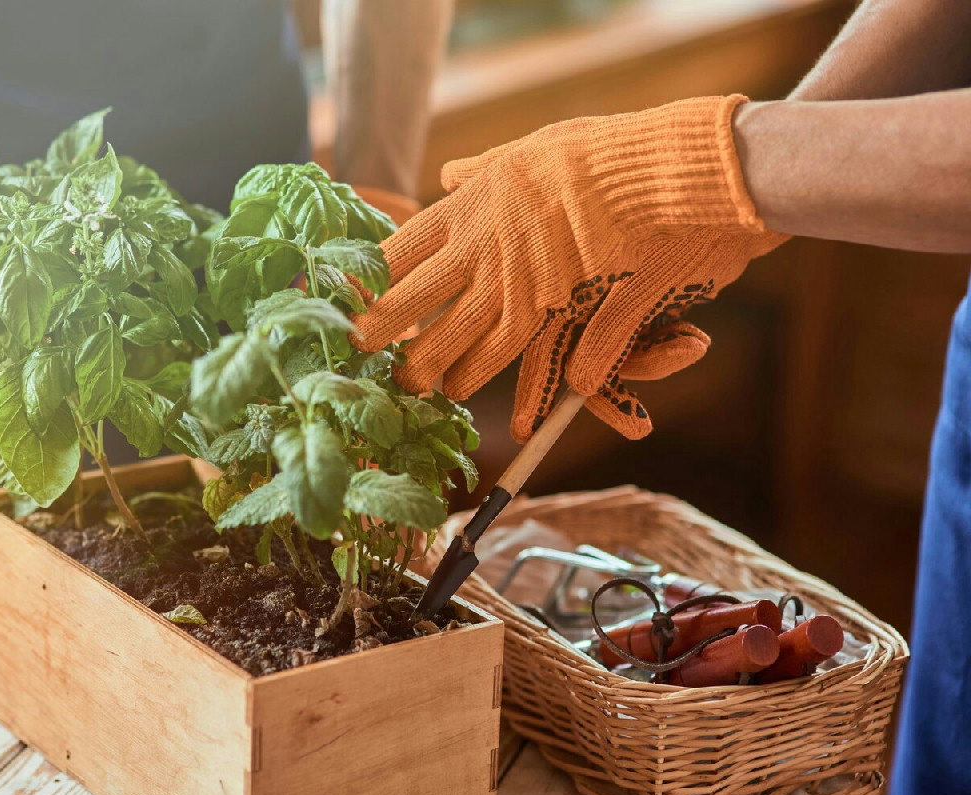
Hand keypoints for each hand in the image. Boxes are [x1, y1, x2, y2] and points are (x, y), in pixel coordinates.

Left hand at [351, 96, 786, 440]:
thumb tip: (446, 174)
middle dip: (387, 330)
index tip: (346, 295)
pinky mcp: (574, 315)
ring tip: (417, 389)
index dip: (374, 276)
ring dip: (443, 367)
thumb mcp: (536, 148)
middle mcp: (491, 248)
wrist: (675, 168)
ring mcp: (530, 285)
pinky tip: (517, 420)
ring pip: (471, 339)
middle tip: (355, 353)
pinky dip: (535, 395)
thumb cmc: (608, 150)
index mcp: (478, 205)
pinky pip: (545, 362)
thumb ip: (487, 169)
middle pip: (424, 299)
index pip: (408, 246)